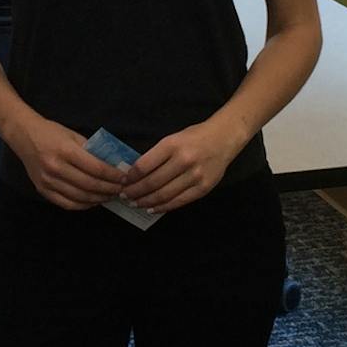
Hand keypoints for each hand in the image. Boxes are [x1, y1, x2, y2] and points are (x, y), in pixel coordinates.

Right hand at [6, 112, 128, 209]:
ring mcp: (48, 181)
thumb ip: (91, 151)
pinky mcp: (43, 190)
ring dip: (99, 199)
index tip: (125, 178)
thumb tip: (113, 166)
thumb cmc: (51, 132)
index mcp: (65, 150)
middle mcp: (55, 167)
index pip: (96, 168)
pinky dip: (83, 205)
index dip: (113, 175)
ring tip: (110, 196)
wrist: (24, 136)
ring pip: (79, 197)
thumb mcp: (73, 135)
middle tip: (121, 189)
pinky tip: (93, 201)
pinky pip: (67, 204)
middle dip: (109, 189)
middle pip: (89, 185)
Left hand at [125, 119, 243, 212]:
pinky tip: (152, 208)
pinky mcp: (203, 188)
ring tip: (135, 204)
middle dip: (135, 192)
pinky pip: (179, 201)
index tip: (123, 182)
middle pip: (152, 182)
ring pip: (164, 195)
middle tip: (124, 196)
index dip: (131, 177)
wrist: (224, 138)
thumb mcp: (173, 139)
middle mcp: (183, 160)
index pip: (144, 165)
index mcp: (172, 145)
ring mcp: (195, 176)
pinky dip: (163, 207)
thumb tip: (135, 174)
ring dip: (146, 202)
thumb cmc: (194, 137)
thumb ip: (157, 155)